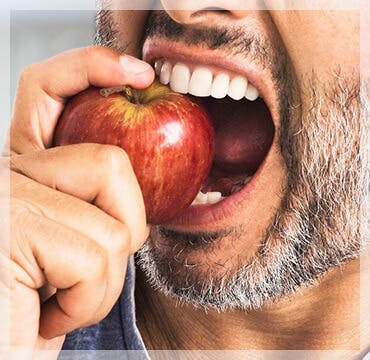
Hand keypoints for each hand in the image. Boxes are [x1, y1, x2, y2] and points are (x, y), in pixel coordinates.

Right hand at [2, 46, 154, 353]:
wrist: (7, 355)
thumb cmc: (35, 314)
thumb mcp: (72, 247)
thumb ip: (92, 202)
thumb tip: (132, 171)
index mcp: (22, 170)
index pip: (52, 91)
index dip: (91, 68)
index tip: (137, 72)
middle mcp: (6, 173)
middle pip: (110, 161)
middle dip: (122, 227)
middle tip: (85, 271)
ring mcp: (3, 196)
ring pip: (113, 218)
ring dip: (103, 278)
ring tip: (59, 299)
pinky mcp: (8, 228)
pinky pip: (96, 256)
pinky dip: (88, 300)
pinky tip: (45, 315)